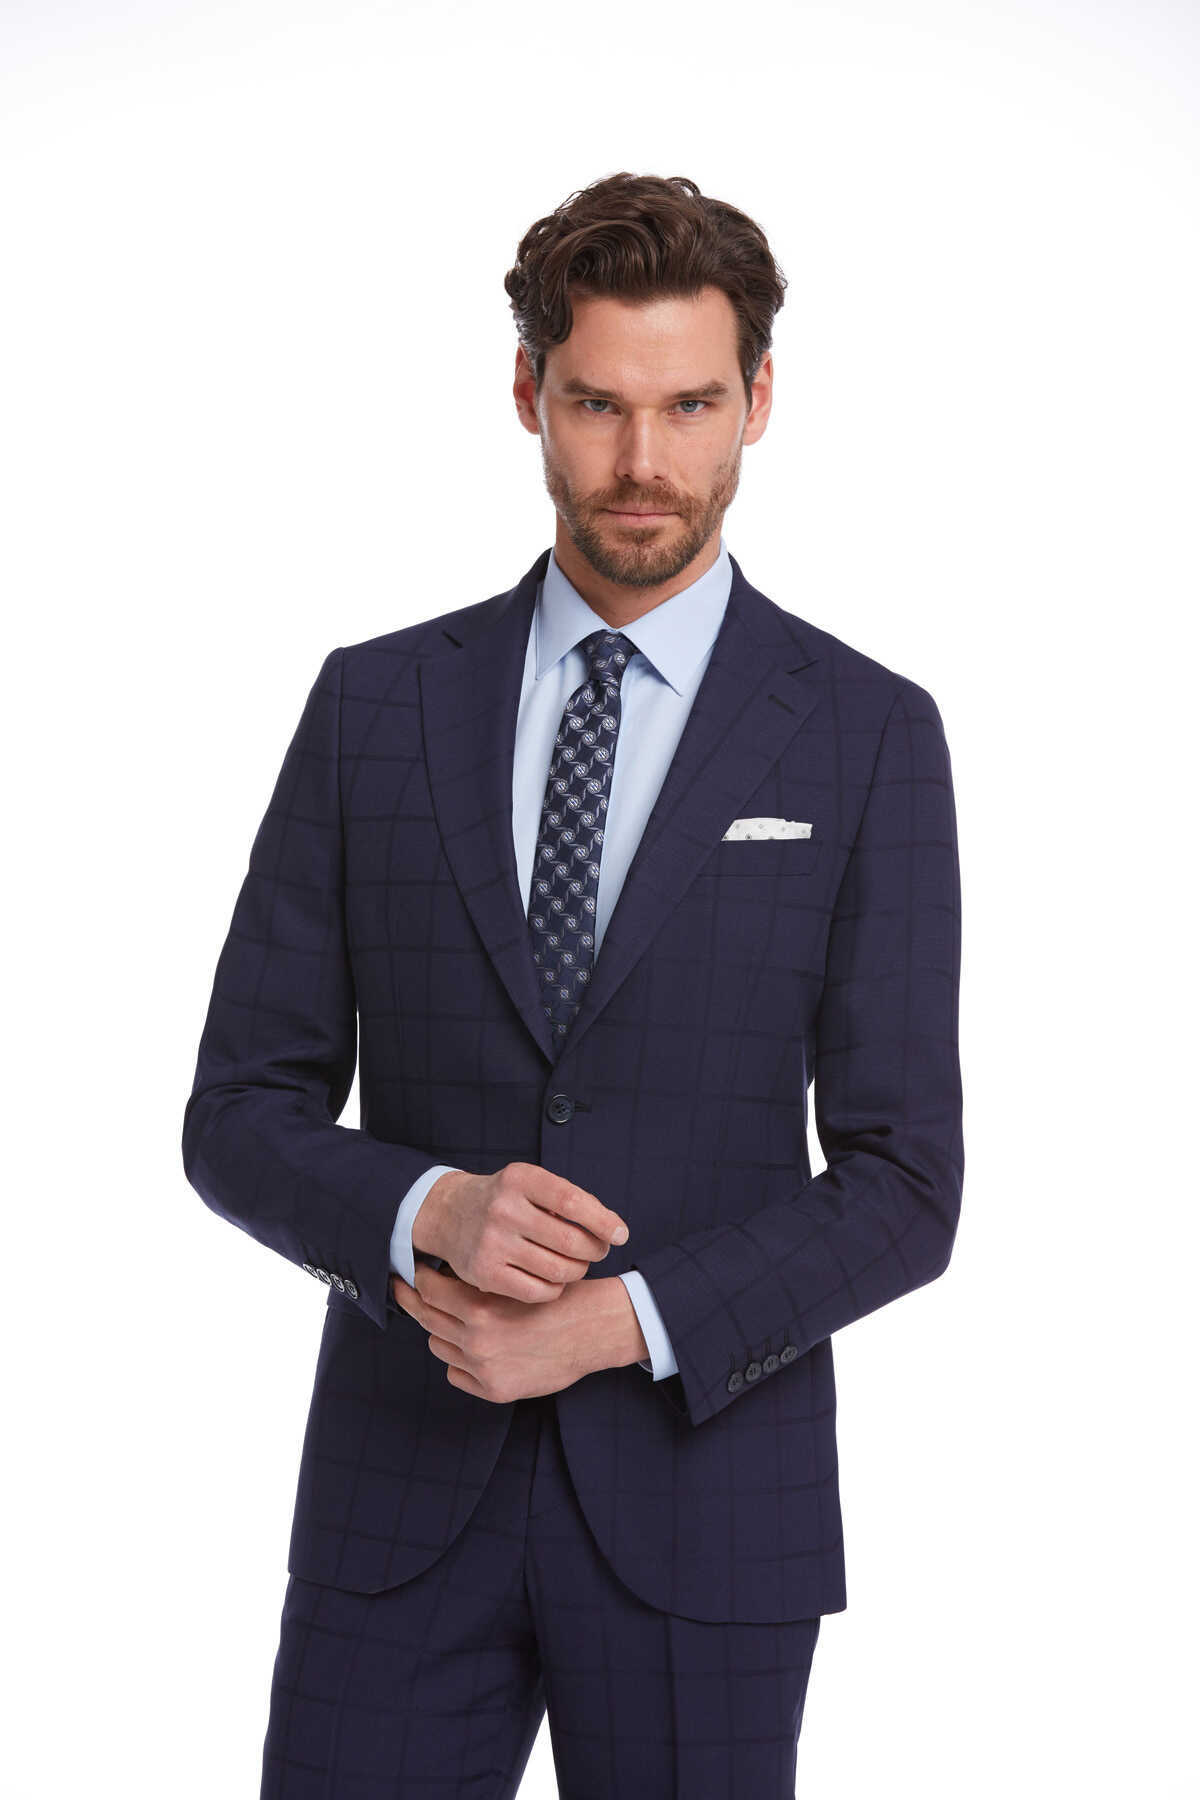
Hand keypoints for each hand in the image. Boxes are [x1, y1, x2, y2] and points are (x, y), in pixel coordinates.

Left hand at [390, 1263, 624, 1401]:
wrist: (593, 1330)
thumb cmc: (557, 1297)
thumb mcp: (513, 1280)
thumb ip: (477, 1283)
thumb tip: (440, 1277)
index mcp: (481, 1307)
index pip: (429, 1290)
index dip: (418, 1278)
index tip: (415, 1272)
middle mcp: (477, 1340)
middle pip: (426, 1318)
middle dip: (413, 1300)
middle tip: (405, 1289)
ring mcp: (484, 1368)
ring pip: (438, 1345)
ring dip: (440, 1330)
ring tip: (451, 1318)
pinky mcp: (495, 1390)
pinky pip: (455, 1374)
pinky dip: (458, 1361)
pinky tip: (471, 1348)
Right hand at [413, 1161, 628, 1301]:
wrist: (450, 1214)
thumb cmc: (505, 1199)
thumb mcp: (530, 1183)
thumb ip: (568, 1200)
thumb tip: (612, 1229)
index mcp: (520, 1179)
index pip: (572, 1202)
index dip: (603, 1221)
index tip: (621, 1234)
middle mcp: (503, 1209)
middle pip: (570, 1241)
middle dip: (595, 1250)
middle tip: (599, 1250)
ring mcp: (492, 1243)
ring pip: (559, 1270)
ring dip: (578, 1270)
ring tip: (576, 1263)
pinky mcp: (485, 1274)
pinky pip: (539, 1292)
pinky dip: (556, 1288)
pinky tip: (555, 1278)